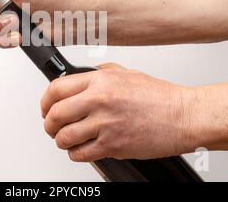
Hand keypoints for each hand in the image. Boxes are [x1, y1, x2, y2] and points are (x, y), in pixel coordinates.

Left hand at [41, 63, 199, 161]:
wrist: (182, 116)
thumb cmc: (158, 96)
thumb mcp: (126, 73)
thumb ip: (100, 74)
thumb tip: (81, 77)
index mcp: (100, 81)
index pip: (56, 88)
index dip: (45, 100)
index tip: (45, 107)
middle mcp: (99, 100)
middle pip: (55, 114)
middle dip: (48, 123)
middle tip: (51, 126)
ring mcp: (105, 124)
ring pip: (64, 137)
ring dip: (59, 140)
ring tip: (64, 139)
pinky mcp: (113, 145)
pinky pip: (81, 154)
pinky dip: (74, 154)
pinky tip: (79, 150)